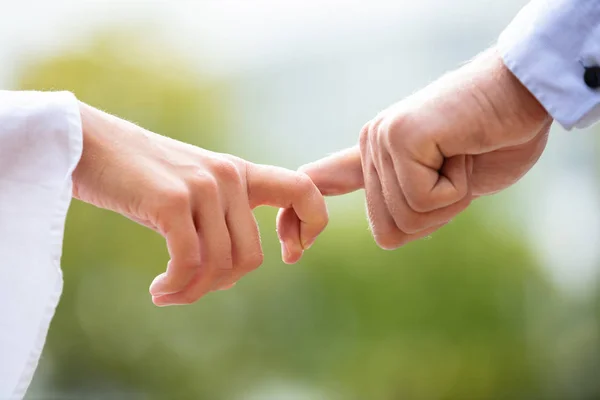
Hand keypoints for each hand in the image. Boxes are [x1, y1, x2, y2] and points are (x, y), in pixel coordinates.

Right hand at [72, 103, 327, 305]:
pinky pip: (190, 263)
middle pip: (251, 255)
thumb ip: (219, 222)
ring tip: (169, 292)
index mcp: (239, 172)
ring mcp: (203, 187)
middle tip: (190, 288)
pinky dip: (177, 286)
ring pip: (221, 264)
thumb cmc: (139, 176)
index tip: (291, 253)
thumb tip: (231, 276)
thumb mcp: (191, 191)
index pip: (303, 190)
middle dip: (222, 283)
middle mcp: (228, 176)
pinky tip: (159, 290)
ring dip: (193, 290)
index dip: (312, 225)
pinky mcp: (172, 201)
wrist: (89, 143)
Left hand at [300, 48, 550, 249]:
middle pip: (388, 228)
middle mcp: (371, 146)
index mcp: (376, 157)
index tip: (289, 241)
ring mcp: (381, 139)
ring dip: (448, 199)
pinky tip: (462, 150)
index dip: (305, 213)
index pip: (327, 183)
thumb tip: (384, 234)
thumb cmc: (491, 140)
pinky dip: (455, 188)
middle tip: (457, 170)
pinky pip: (422, 199)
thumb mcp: (446, 185)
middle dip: (435, 214)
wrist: (524, 98)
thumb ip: (410, 204)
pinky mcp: (399, 137)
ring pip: (406, 217)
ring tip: (460, 155)